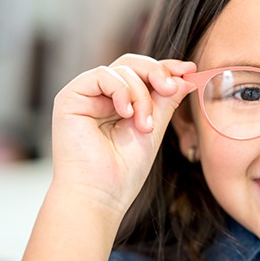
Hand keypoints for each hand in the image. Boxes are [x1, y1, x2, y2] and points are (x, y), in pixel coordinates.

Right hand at [50, 54, 195, 215]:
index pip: (143, 74)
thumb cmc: (124, 171)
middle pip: (132, 64)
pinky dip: (121, 90)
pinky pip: (102, 75)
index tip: (189, 69)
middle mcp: (101, 96)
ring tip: (145, 126)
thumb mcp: (154, 128)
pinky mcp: (69, 98)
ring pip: (122, 69)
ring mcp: (85, 96)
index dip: (166, 68)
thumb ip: (167, 101)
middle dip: (157, 72)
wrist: (100, 196)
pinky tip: (126, 114)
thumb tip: (188, 75)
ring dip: (141, 95)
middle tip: (172, 87)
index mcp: (119, 103)